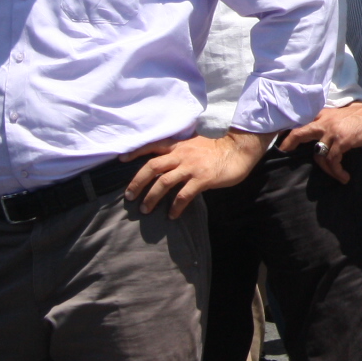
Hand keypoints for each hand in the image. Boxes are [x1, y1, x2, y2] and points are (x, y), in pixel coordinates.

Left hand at [125, 131, 266, 217]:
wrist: (240, 149)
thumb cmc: (219, 148)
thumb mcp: (196, 144)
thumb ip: (182, 151)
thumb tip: (169, 163)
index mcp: (179, 145)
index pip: (153, 146)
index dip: (136, 152)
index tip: (121, 159)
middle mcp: (182, 155)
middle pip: (152, 167)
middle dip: (137, 182)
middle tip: (129, 197)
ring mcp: (191, 167)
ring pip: (163, 183)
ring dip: (151, 197)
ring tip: (145, 209)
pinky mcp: (202, 179)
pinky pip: (183, 195)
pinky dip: (175, 207)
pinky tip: (172, 215)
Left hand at [280, 100, 361, 182]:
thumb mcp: (346, 113)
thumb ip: (335, 121)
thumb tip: (330, 134)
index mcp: (326, 114)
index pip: (304, 123)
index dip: (293, 133)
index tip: (286, 143)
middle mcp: (325, 121)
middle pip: (300, 133)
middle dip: (289, 144)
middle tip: (285, 153)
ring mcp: (332, 131)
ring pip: (319, 154)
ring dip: (327, 169)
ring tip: (338, 176)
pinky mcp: (342, 140)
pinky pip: (333, 160)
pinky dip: (337, 171)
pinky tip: (344, 177)